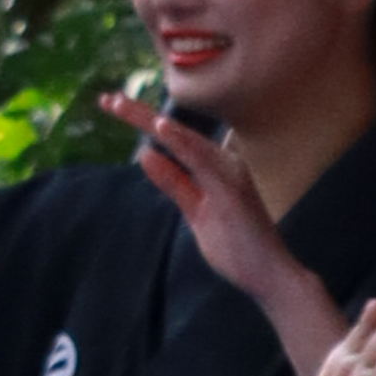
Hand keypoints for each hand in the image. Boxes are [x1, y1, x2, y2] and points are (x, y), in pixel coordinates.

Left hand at [112, 94, 337, 375]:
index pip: (174, 139)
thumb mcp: (194, 211)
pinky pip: (202, 160)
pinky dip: (182, 142)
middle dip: (140, 114)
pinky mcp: (231, 189)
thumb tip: (146, 156)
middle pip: (176, 132)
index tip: (112, 104)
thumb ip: (173, 183)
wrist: (269, 275)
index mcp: (216, 166)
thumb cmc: (236, 245)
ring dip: (152, 121)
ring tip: (121, 106)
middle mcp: (223, 163)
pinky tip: (161, 127)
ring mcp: (229, 173)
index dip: (143, 120)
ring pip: (185, 139)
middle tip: (106, 100)